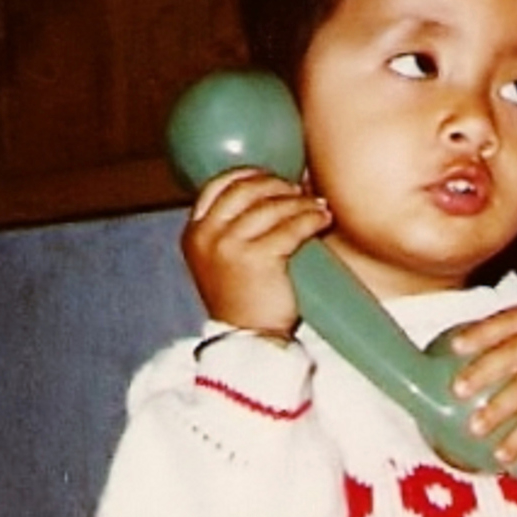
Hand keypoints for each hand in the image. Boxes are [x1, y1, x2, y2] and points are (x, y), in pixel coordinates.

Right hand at [181, 168, 331, 338]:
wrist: (248, 341)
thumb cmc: (243, 301)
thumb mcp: (221, 262)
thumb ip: (230, 231)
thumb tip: (269, 196)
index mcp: (194, 234)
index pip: (218, 186)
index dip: (249, 175)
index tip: (271, 178)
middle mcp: (206, 236)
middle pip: (245, 189)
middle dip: (276, 185)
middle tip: (298, 191)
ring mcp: (229, 246)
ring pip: (270, 206)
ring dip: (298, 201)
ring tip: (316, 206)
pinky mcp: (257, 259)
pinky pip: (290, 227)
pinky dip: (310, 218)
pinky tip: (322, 219)